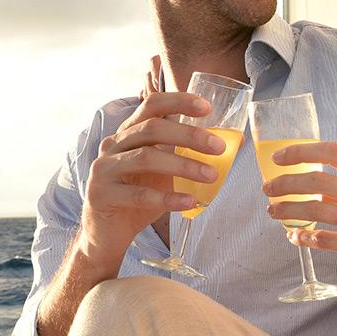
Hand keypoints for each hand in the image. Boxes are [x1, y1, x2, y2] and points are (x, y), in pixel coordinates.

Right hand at [76, 89, 222, 258]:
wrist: (106, 234)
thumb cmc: (139, 196)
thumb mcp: (163, 171)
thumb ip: (187, 154)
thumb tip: (234, 143)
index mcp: (128, 133)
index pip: (151, 105)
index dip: (178, 101)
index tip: (207, 108)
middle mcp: (112, 145)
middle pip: (151, 129)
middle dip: (188, 135)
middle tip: (219, 148)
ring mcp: (104, 169)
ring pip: (145, 159)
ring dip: (183, 166)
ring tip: (211, 176)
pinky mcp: (101, 195)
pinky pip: (139, 195)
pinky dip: (168, 197)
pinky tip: (190, 201)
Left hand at [263, 141, 336, 292]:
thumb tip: (315, 189)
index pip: (332, 152)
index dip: (301, 151)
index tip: (279, 157)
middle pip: (317, 180)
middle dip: (285, 183)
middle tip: (268, 189)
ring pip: (316, 210)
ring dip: (288, 210)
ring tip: (273, 211)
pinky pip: (326, 241)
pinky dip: (305, 238)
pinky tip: (295, 237)